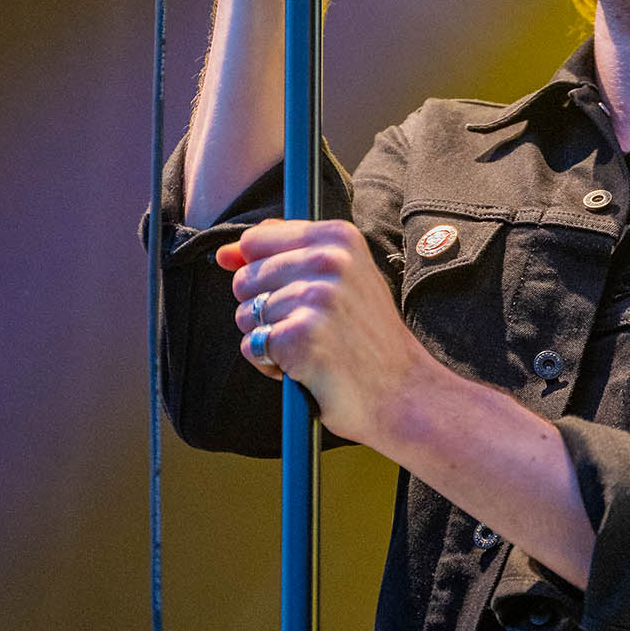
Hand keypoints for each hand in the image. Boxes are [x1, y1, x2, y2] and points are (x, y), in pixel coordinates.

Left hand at [216, 217, 434, 448]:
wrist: (404, 393)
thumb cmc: (369, 339)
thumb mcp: (343, 279)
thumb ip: (288, 254)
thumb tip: (225, 254)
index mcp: (339, 238)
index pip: (256, 241)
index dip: (257, 273)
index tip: (287, 296)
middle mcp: (329, 260)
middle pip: (245, 279)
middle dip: (264, 310)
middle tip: (309, 329)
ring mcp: (316, 298)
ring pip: (246, 314)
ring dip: (268, 339)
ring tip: (310, 349)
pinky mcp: (300, 336)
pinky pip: (252, 345)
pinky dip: (270, 365)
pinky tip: (304, 368)